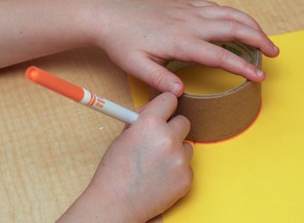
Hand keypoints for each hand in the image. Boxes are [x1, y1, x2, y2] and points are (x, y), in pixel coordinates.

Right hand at [58, 92, 192, 221]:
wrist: (116, 204)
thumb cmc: (114, 171)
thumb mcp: (123, 136)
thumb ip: (143, 121)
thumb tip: (156, 111)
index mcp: (149, 123)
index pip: (170, 99)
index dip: (166, 106)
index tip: (165, 111)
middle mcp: (168, 137)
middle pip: (184, 121)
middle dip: (173, 129)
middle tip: (161, 140)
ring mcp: (180, 159)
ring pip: (187, 146)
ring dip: (177, 151)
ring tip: (157, 165)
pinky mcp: (187, 177)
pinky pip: (188, 166)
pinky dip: (178, 170)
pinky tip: (161, 178)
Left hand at [88, 0, 279, 95]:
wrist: (108, 16)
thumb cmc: (121, 42)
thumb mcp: (136, 66)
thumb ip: (160, 80)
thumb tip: (181, 93)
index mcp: (180, 41)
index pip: (220, 55)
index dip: (243, 66)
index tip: (259, 76)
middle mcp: (190, 23)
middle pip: (234, 27)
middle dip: (259, 39)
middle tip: (274, 53)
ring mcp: (189, 11)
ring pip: (229, 13)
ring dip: (251, 24)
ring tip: (264, 37)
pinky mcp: (185, 5)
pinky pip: (216, 7)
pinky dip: (233, 14)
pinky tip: (237, 22)